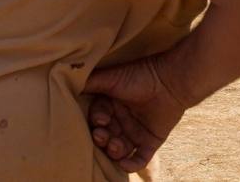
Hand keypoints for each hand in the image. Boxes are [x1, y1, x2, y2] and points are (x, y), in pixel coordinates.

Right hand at [84, 56, 187, 172]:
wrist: (173, 78)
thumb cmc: (142, 75)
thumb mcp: (112, 78)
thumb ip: (90, 82)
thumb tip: (65, 81)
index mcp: (111, 106)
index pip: (96, 119)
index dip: (96, 121)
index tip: (100, 119)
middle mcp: (121, 120)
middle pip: (105, 136)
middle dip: (101, 139)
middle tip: (103, 136)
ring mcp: (135, 132)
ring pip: (118, 149)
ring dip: (114, 151)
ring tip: (116, 145)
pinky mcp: (151, 141)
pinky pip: (139, 158)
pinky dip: (131, 164)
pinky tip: (125, 164)